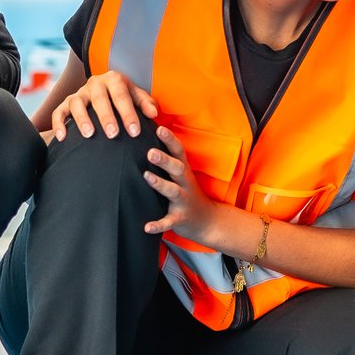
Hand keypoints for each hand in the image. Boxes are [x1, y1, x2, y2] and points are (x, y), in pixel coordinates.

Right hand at [47, 68, 158, 142]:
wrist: (104, 91)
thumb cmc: (123, 97)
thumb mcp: (136, 96)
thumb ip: (146, 103)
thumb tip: (153, 114)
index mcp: (114, 80)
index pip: (122, 96)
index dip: (128, 114)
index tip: (135, 132)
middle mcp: (95, 83)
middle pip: (99, 99)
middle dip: (106, 117)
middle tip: (114, 134)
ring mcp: (79, 93)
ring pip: (77, 103)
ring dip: (82, 119)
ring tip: (89, 135)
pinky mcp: (66, 103)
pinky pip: (59, 112)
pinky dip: (58, 123)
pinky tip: (62, 137)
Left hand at [141, 125, 229, 240]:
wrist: (207, 221)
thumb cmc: (187, 193)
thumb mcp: (182, 174)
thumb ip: (168, 160)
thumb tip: (147, 140)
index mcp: (184, 171)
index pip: (178, 151)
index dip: (170, 139)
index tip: (159, 128)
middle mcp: (185, 183)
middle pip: (177, 168)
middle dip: (165, 159)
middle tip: (150, 152)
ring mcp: (183, 201)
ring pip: (173, 191)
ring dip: (160, 184)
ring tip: (146, 176)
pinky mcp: (180, 218)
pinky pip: (168, 222)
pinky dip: (158, 225)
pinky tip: (147, 227)